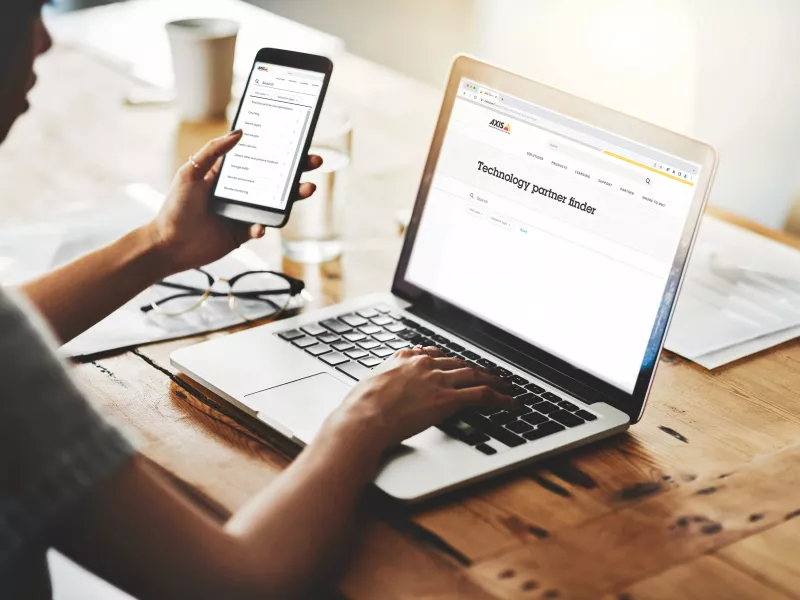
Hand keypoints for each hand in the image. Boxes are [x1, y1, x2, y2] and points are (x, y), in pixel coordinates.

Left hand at [146, 129, 322, 275]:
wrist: (168, 245)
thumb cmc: (175, 206)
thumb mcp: (191, 172)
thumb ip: (214, 151)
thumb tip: (240, 132)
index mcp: (229, 173)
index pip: (259, 157)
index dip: (279, 150)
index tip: (298, 142)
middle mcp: (240, 191)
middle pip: (275, 179)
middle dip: (297, 171)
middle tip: (315, 162)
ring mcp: (244, 212)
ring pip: (275, 203)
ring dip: (293, 197)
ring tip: (307, 190)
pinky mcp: (243, 233)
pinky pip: (262, 227)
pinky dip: (265, 226)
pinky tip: (260, 226)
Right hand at [325, 347, 513, 450]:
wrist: (363, 418)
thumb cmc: (359, 407)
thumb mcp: (368, 383)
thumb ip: (382, 377)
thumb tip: (381, 381)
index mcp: (403, 359)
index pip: (433, 355)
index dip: (446, 360)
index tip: (454, 364)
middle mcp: (424, 365)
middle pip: (457, 363)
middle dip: (473, 369)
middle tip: (487, 374)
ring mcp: (437, 380)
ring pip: (474, 375)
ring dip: (493, 380)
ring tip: (506, 385)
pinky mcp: (447, 399)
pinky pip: (481, 395)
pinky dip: (499, 398)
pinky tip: (510, 402)